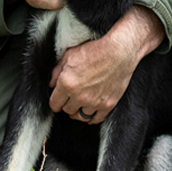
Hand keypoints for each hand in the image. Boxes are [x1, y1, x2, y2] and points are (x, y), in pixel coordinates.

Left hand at [51, 7, 161, 123]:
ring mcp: (95, 102)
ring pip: (81, 116)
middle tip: (69, 100)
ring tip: (79, 106)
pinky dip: (92, 118)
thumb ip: (57, 72)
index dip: (55, 102)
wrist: (119, 52)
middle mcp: (80, 96)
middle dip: (66, 105)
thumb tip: (52, 84)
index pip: (55, 104)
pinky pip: (97, 119)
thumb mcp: (69, 56)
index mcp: (67, 84)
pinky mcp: (108, 104)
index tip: (57, 101)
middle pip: (67, 110)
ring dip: (78, 112)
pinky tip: (90, 113)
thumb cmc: (95, 51)